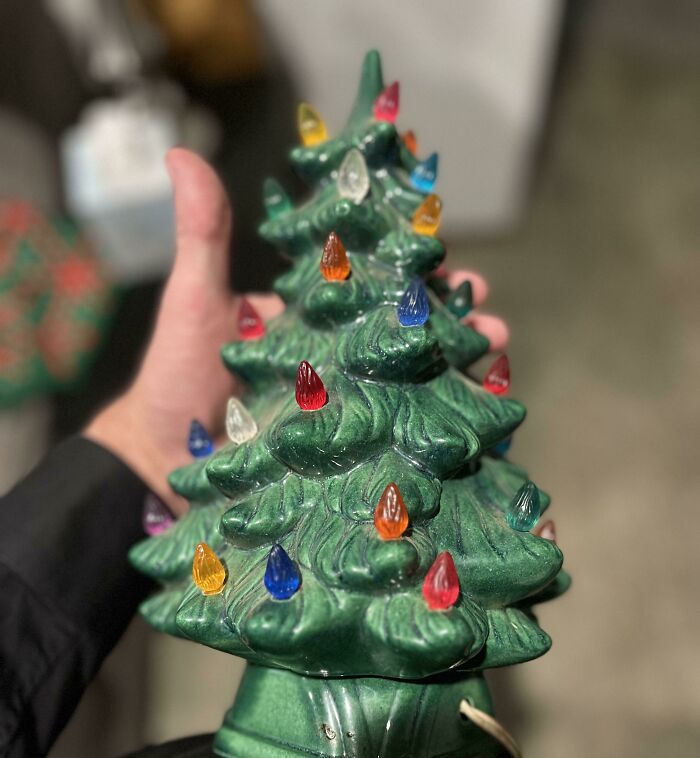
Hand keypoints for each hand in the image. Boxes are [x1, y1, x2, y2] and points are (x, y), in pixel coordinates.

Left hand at [85, 149, 508, 513]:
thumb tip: (182, 154)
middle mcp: (337, 360)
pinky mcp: (344, 453)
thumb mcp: (195, 301)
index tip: (452, 259)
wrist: (159, 459)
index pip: (376, 286)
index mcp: (314, 318)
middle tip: (489, 318)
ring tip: (493, 360)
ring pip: (413, 384)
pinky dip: (435, 430)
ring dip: (458, 373)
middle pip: (407, 335)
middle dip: (454, 324)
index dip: (416, 273)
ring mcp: (344, 408)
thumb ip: (203, 235)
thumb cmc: (175, 378)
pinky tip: (471, 425)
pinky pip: (396, 438)